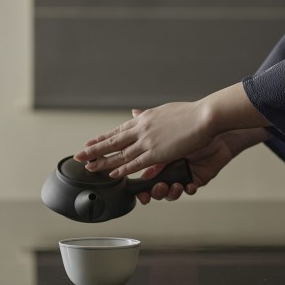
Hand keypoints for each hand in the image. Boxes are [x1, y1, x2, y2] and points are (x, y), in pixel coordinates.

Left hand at [75, 100, 214, 178]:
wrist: (204, 116)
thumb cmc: (190, 113)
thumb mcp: (164, 111)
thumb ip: (148, 116)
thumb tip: (136, 113)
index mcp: (144, 118)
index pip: (119, 130)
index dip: (103, 137)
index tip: (90, 142)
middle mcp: (142, 128)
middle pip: (113, 141)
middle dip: (95, 149)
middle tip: (79, 155)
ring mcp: (147, 141)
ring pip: (119, 154)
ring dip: (102, 161)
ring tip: (88, 166)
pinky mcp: (156, 153)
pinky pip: (134, 163)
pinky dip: (122, 169)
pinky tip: (111, 173)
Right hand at [135, 128, 270, 203]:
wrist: (213, 124)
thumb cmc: (190, 125)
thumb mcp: (164, 128)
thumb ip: (146, 129)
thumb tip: (132, 113)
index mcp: (159, 158)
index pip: (144, 175)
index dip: (138, 184)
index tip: (130, 187)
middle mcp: (170, 168)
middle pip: (156, 188)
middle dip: (152, 192)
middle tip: (148, 193)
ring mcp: (183, 174)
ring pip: (171, 193)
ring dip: (169, 193)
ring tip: (170, 186)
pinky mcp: (197, 177)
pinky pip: (191, 189)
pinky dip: (188, 189)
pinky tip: (188, 185)